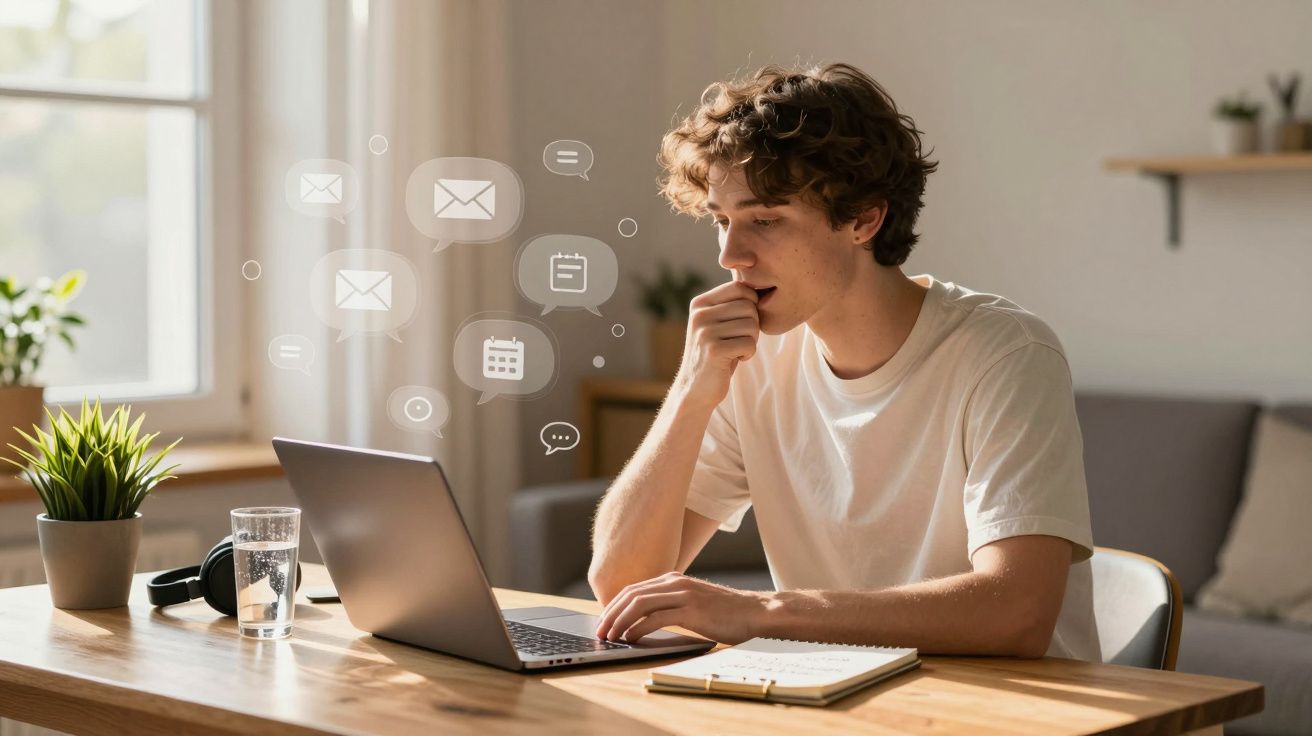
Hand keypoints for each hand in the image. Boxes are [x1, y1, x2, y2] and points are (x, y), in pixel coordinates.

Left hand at [594, 572, 771, 644]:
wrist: (755, 612)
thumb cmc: (724, 613)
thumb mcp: (692, 603)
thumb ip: (670, 605)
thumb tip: (643, 621)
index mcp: (673, 579)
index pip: (634, 589)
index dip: (614, 606)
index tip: (603, 622)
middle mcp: (675, 582)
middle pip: (631, 595)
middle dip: (610, 614)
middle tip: (600, 632)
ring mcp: (684, 595)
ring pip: (639, 604)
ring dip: (620, 622)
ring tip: (611, 637)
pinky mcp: (692, 610)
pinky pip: (656, 618)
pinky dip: (639, 629)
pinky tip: (632, 640)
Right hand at [672, 281, 760, 411]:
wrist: (696, 388)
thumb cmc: (716, 353)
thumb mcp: (718, 323)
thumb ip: (731, 304)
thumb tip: (760, 288)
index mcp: (700, 303)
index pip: (740, 288)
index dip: (751, 304)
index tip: (743, 323)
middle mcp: (700, 314)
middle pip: (749, 307)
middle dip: (753, 325)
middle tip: (741, 340)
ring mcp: (705, 332)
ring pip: (752, 325)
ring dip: (751, 341)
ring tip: (736, 350)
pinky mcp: (713, 350)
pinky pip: (749, 344)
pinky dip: (748, 354)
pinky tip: (735, 359)